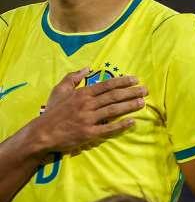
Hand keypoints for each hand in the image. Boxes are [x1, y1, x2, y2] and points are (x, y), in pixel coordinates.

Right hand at [31, 68, 146, 154]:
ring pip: (114, 110)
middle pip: (114, 96)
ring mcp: (89, 119)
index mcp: (82, 93)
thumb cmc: (53, 112)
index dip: (123, 82)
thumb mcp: (59, 90)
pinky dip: (121, 125)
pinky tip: (132, 121)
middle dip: (132, 92)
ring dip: (130, 106)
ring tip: (143, 102)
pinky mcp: (89, 133)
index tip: (136, 79)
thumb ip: (73, 78)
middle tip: (146, 90)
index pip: (107, 85)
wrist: (42, 133)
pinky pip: (108, 129)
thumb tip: (87, 67)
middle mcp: (87, 105)